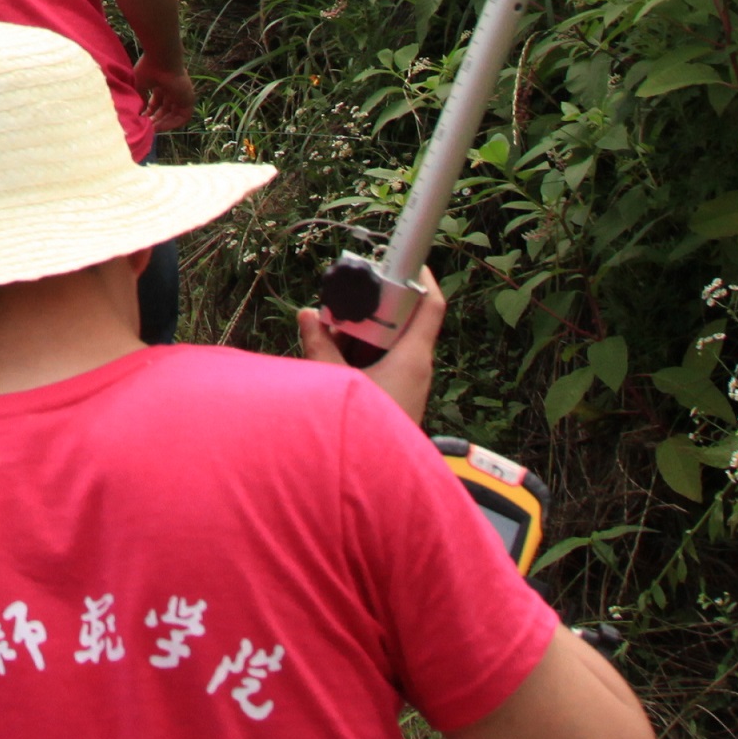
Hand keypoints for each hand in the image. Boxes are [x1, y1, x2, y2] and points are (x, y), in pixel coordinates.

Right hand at [138, 59, 195, 131]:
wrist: (161, 59)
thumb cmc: (149, 68)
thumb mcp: (140, 84)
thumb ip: (140, 97)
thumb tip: (138, 110)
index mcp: (162, 85)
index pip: (158, 102)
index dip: (150, 111)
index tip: (142, 118)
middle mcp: (173, 90)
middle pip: (166, 110)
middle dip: (156, 119)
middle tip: (147, 126)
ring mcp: (181, 95)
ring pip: (174, 114)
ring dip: (163, 123)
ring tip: (152, 129)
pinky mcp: (188, 99)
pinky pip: (183, 117)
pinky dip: (172, 124)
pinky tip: (160, 127)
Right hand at [297, 268, 446, 424]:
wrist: (382, 480)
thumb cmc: (371, 432)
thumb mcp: (339, 383)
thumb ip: (320, 347)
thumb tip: (307, 316)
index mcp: (413, 357)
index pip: (431, 305)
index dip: (420, 277)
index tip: (404, 258)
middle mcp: (418, 366)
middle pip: (404, 320)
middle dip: (375, 305)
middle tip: (347, 297)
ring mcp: (410, 382)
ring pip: (391, 341)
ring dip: (364, 331)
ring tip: (334, 328)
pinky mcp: (399, 395)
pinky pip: (384, 361)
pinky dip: (363, 352)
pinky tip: (338, 354)